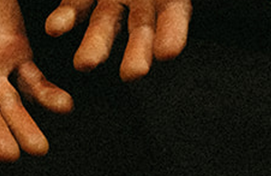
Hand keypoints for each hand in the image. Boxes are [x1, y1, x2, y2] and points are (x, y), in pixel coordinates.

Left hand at [44, 0, 190, 80]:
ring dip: (95, 47)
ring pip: (104, 27)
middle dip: (137, 53)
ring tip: (85, 64)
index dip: (172, 33)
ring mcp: (112, 0)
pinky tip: (55, 29)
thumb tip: (215, 4)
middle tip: (132, 74)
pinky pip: (74, 9)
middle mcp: (142, 3)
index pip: (175, 17)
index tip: (167, 53)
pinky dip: (64, 20)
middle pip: (141, 31)